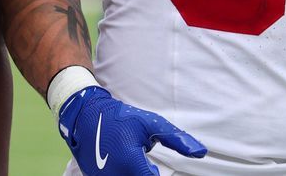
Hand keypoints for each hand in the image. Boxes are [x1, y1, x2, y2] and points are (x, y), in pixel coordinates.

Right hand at [58, 86, 206, 174]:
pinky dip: (124, 174)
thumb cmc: (120, 118)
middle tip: (148, 163)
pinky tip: (127, 166)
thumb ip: (177, 140)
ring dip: (136, 173)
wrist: (85, 115)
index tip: (159, 168)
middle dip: (147, 173)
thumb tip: (201, 152)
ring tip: (137, 162)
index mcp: (132, 164)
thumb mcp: (150, 124)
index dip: (159, 175)